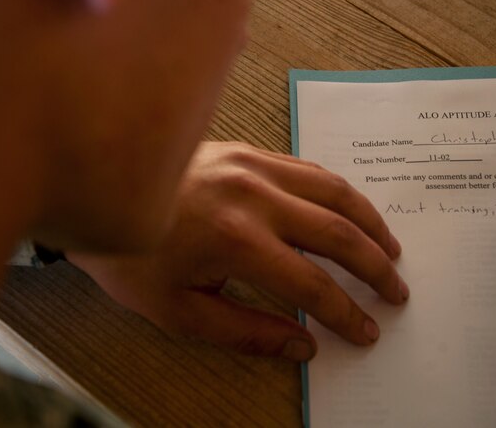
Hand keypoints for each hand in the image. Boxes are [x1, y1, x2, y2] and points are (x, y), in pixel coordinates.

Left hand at [67, 141, 407, 360]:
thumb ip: (248, 331)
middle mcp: (255, 198)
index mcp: (237, 242)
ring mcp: (254, 167)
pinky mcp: (249, 151)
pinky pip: (310, 168)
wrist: (99, 190)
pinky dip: (339, 192)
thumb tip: (304, 346)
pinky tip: (350, 211)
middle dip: (375, 268)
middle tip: (396, 292)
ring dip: (370, 223)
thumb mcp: (181, 311)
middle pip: (338, 234)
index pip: (313, 286)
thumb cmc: (132, 257)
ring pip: (334, 192)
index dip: (346, 312)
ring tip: (390, 248)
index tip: (366, 330)